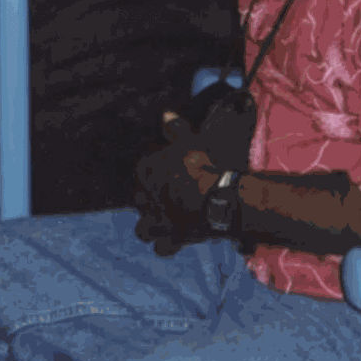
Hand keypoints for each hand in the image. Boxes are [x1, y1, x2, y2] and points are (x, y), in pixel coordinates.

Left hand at [134, 116, 218, 255]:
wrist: (220, 198)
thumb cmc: (204, 165)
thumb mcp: (191, 140)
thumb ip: (175, 128)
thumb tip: (165, 112)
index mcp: (145, 171)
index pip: (142, 169)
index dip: (156, 170)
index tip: (170, 170)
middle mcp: (144, 198)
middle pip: (140, 200)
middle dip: (151, 198)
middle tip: (171, 194)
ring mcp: (155, 222)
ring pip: (143, 228)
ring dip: (152, 225)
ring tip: (166, 220)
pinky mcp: (169, 240)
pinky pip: (161, 248)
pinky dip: (168, 244)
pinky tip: (177, 239)